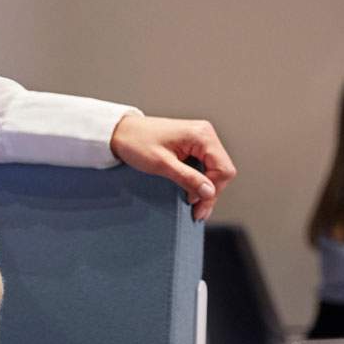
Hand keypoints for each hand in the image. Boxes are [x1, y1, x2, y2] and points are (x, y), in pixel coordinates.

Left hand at [110, 114, 234, 221]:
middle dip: (210, 192)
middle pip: (222, 171)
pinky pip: (205, 166)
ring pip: (216, 170)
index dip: (212, 190)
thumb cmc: (137, 143)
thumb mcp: (162, 165)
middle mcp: (205, 134)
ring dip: (206, 188)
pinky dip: (200, 180)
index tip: (194, 203)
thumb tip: (209, 192)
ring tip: (194, 205)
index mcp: (201, 135)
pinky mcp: (193, 144)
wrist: (119, 132)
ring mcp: (200, 138)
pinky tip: (192, 191)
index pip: (223, 169)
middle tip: (196, 211)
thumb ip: (188, 178)